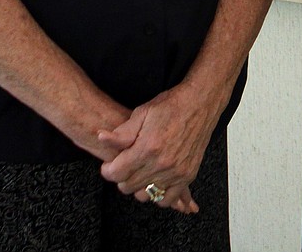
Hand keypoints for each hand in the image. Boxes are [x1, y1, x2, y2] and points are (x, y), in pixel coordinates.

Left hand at [98, 82, 219, 213]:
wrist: (199, 103)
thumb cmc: (171, 105)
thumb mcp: (143, 112)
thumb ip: (122, 132)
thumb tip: (101, 137)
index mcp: (147, 147)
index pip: (116, 173)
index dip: (108, 170)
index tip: (109, 165)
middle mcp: (161, 163)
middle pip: (128, 186)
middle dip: (121, 177)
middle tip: (125, 165)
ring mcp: (175, 172)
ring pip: (145, 195)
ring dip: (138, 186)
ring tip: (139, 172)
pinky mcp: (187, 175)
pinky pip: (166, 199)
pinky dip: (158, 194)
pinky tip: (155, 181)